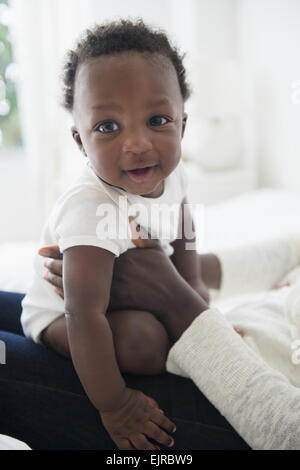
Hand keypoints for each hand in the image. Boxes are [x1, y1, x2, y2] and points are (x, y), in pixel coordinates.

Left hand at [39, 218, 207, 319]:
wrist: (169, 299)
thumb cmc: (163, 271)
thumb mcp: (154, 247)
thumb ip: (141, 232)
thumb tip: (130, 215)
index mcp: (113, 257)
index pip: (80, 252)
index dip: (59, 249)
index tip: (44, 246)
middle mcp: (107, 274)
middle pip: (73, 268)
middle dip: (54, 262)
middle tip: (41, 258)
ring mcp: (107, 291)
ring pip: (75, 286)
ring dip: (57, 280)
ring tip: (44, 274)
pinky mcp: (109, 305)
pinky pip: (84, 303)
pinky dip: (69, 298)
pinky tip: (58, 295)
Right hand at [100, 387, 175, 449]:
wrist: (111, 397)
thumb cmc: (124, 394)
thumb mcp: (141, 395)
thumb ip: (151, 403)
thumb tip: (160, 411)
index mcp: (146, 412)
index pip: (162, 420)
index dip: (169, 425)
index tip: (173, 430)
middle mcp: (140, 423)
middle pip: (156, 434)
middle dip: (165, 439)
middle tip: (170, 443)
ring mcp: (130, 431)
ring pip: (144, 445)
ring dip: (152, 449)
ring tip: (157, 452)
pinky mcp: (119, 436)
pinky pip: (127, 449)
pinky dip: (133, 453)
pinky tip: (138, 454)